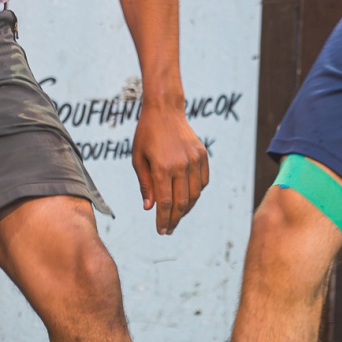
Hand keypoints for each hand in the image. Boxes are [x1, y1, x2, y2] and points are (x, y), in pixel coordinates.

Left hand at [132, 102, 209, 234]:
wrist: (164, 111)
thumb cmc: (146, 135)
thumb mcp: (138, 159)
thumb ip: (145, 185)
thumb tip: (149, 208)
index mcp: (161, 168)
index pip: (165, 203)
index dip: (163, 220)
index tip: (161, 231)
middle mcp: (180, 165)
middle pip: (182, 202)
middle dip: (175, 219)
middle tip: (169, 229)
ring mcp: (194, 160)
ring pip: (195, 194)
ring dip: (186, 209)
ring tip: (177, 216)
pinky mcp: (202, 155)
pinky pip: (203, 182)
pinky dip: (196, 193)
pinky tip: (187, 198)